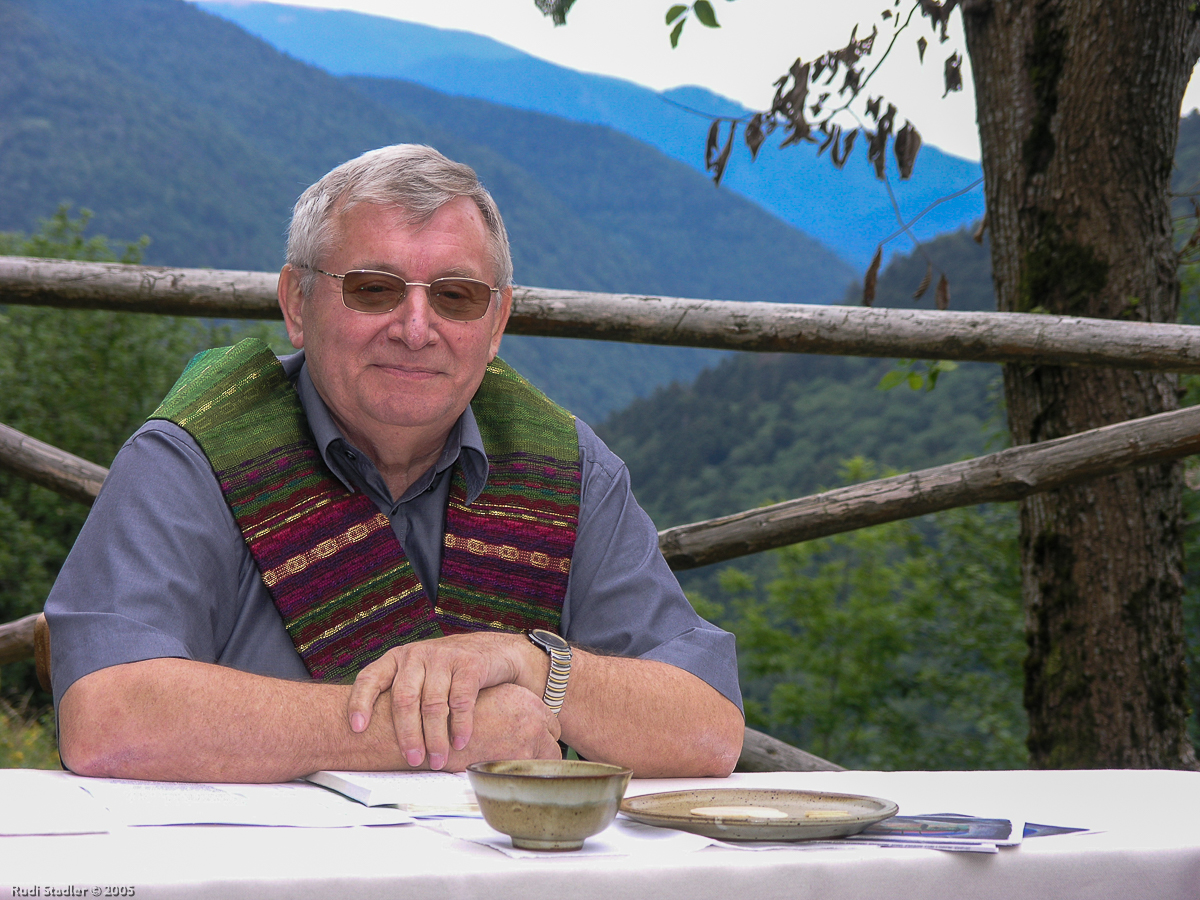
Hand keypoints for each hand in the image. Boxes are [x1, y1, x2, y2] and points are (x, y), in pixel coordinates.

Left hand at [347, 632, 547, 768]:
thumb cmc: (447, 673)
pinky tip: (460, 743)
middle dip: (407, 734)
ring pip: (433, 704)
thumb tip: (374, 742)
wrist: (491, 651)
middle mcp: (417, 654)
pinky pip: (461, 701)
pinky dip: (460, 726)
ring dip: (436, 737)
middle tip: (413, 760)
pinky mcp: (469, 664)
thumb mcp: (418, 675)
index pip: (370, 678)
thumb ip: (401, 695)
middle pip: (404, 699)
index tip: (357, 729)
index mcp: (397, 659)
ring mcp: (443, 657)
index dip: (360, 703)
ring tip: (438, 760)